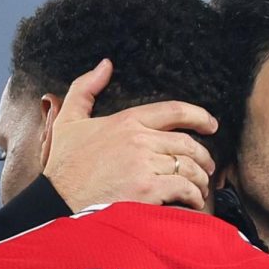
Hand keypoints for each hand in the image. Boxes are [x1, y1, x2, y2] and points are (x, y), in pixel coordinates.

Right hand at [43, 59, 218, 210]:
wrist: (57, 203)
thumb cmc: (63, 166)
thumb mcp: (67, 120)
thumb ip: (85, 89)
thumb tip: (105, 65)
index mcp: (126, 121)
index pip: (174, 111)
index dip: (199, 116)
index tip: (211, 125)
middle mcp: (139, 140)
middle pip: (187, 143)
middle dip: (204, 156)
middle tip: (208, 167)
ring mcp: (144, 165)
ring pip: (189, 167)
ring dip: (200, 179)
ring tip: (200, 188)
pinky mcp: (147, 190)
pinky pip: (184, 188)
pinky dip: (194, 195)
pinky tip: (193, 201)